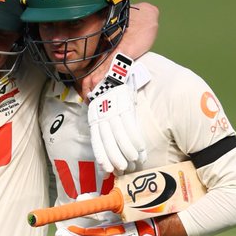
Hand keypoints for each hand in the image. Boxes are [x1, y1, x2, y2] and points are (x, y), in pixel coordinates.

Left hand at [87, 53, 146, 176]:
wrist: (114, 66)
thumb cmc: (107, 88)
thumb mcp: (98, 102)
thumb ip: (100, 117)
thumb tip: (104, 133)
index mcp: (95, 116)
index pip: (97, 140)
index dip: (101, 156)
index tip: (106, 169)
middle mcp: (102, 114)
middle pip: (108, 141)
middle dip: (114, 157)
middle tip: (121, 169)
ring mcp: (113, 110)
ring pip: (119, 136)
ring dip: (127, 151)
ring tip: (133, 161)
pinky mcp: (125, 105)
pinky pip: (130, 126)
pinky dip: (135, 139)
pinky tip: (140, 148)